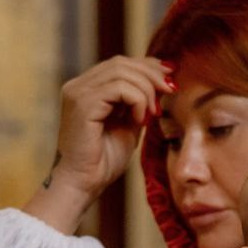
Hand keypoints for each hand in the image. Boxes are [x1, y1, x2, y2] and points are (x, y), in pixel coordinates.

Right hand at [23, 56, 173, 232]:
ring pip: (121, 72)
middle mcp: (78, 86)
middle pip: (121, 62)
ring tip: (153, 113)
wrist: (84, 184)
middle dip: (151, 74)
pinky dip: (137, 100)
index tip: (170, 79)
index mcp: (87, 88)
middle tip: (170, 91)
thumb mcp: (129, 125)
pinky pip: (119, 88)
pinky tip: (140, 120)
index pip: (119, 64)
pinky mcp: (82, 103)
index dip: (147, 66)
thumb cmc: (103, 161)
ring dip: (146, 89)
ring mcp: (77, 92)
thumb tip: (161, 83)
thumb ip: (139, 103)